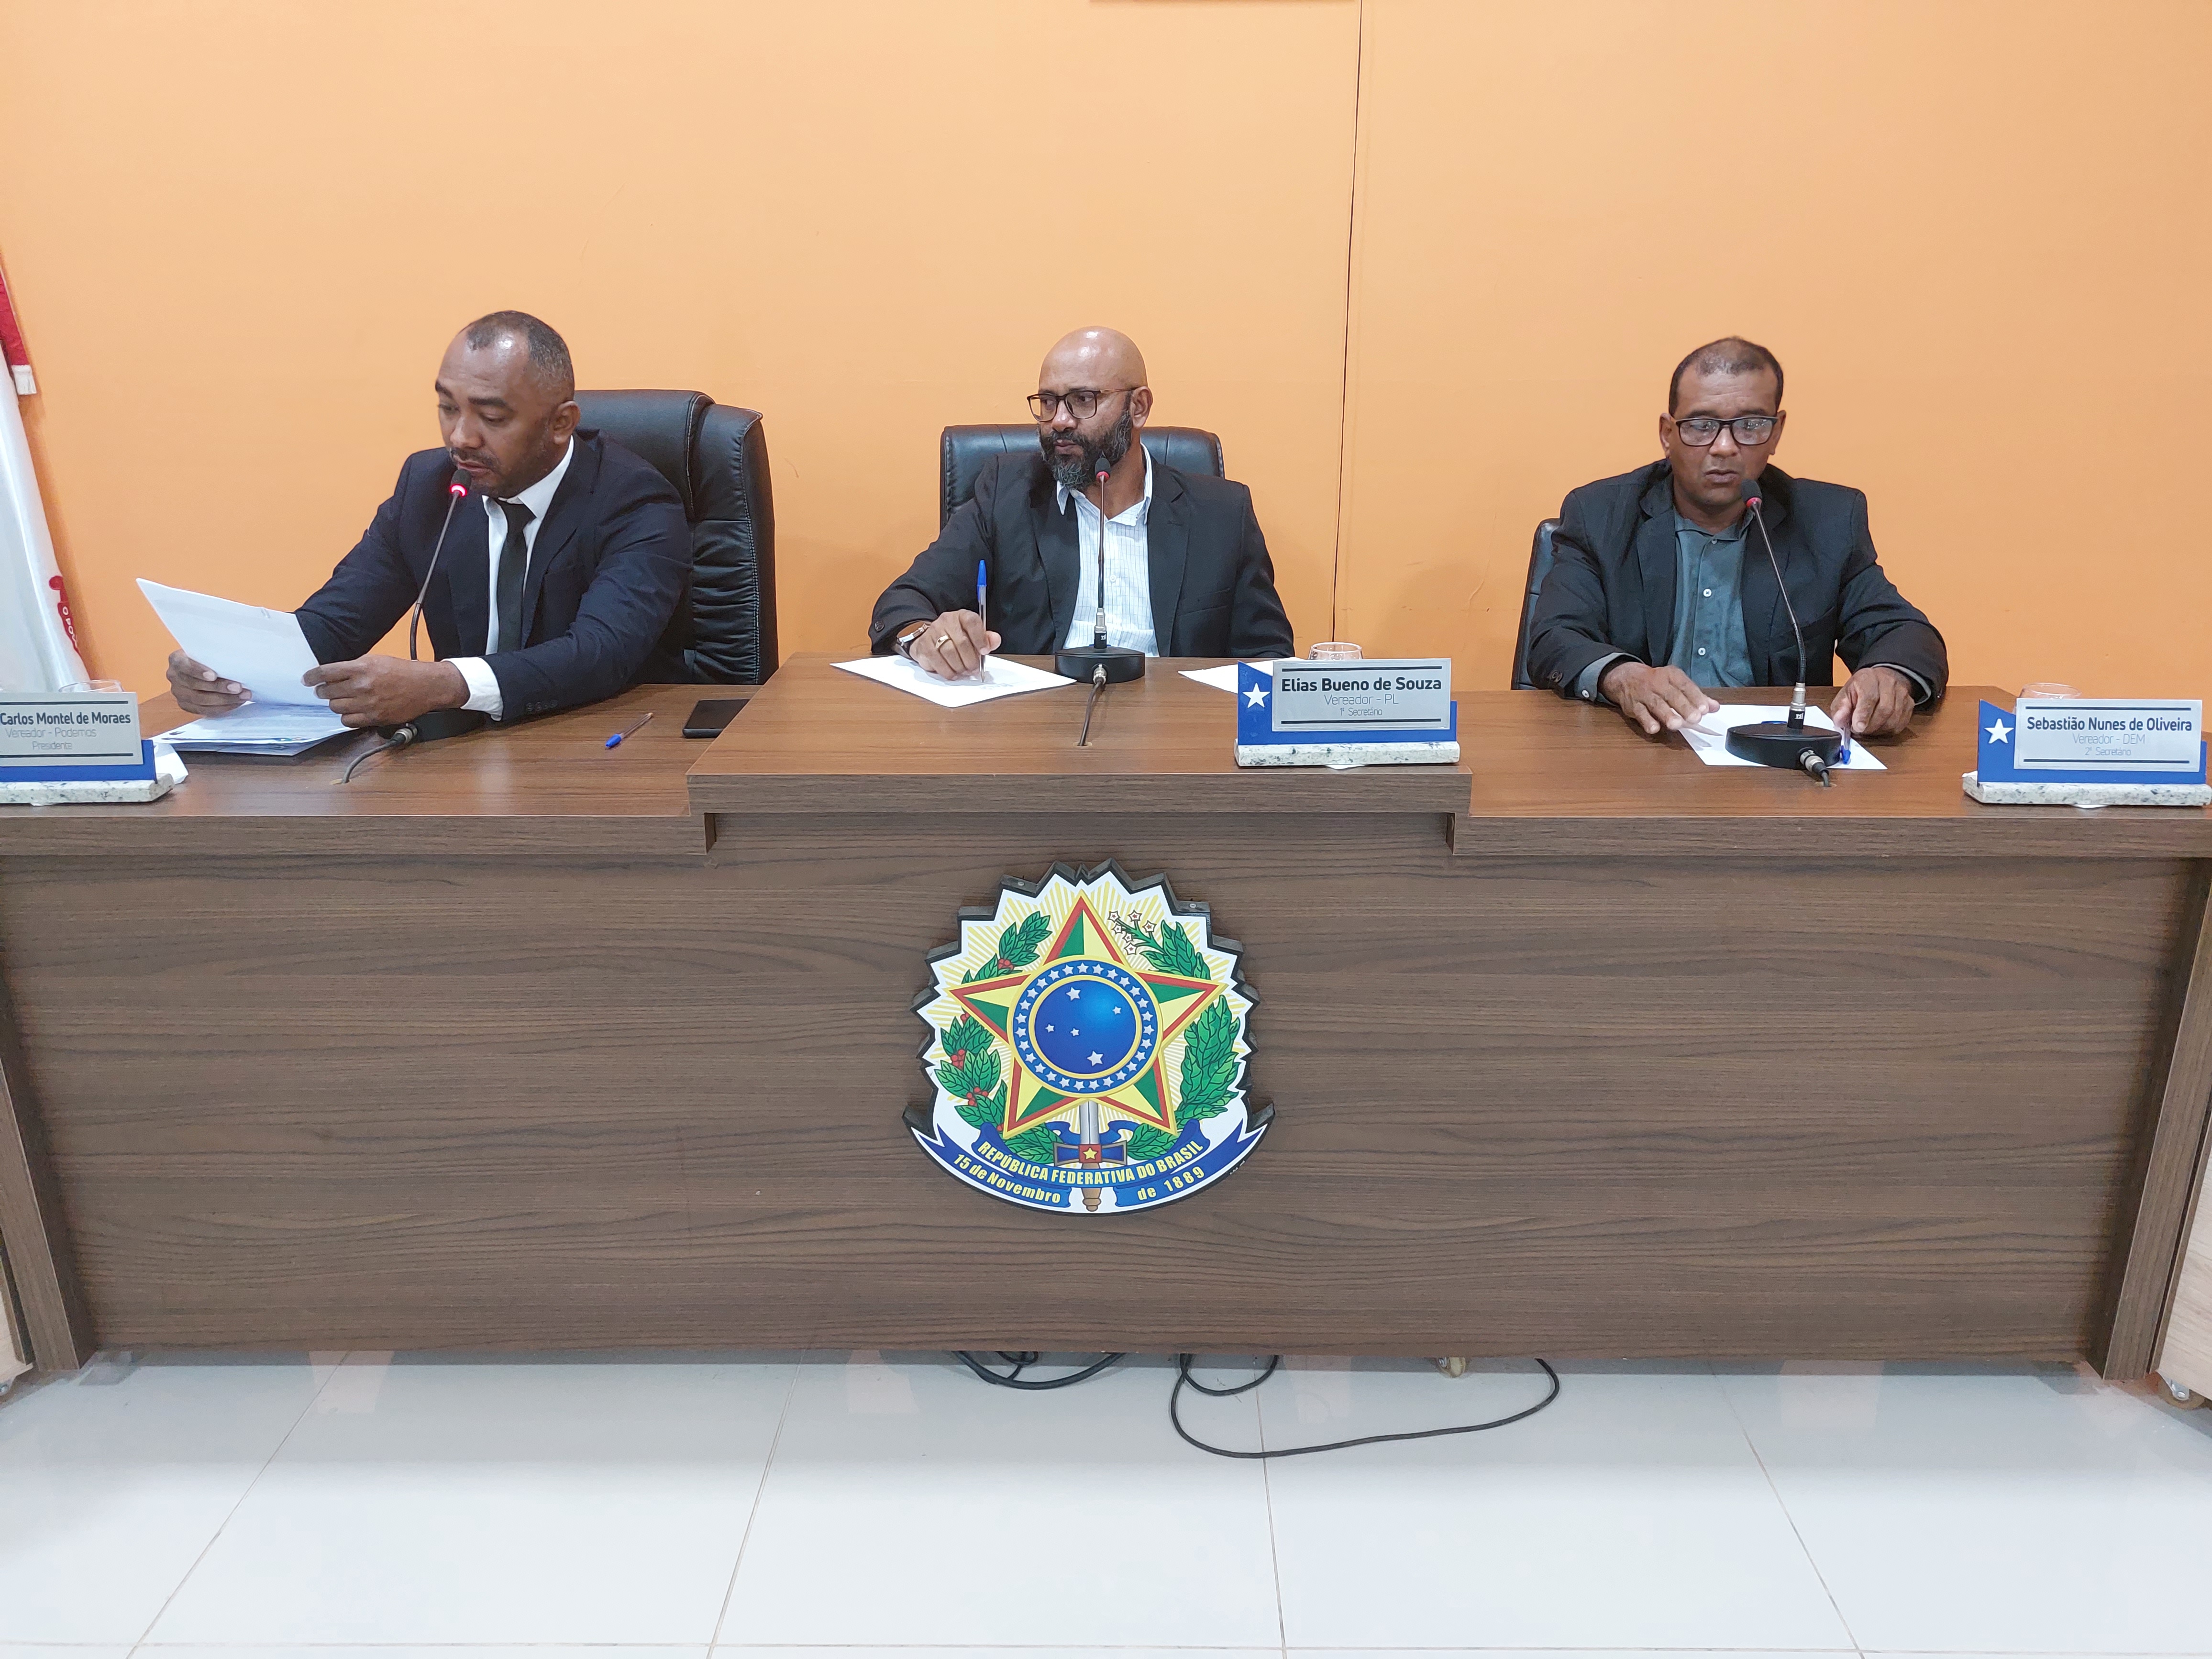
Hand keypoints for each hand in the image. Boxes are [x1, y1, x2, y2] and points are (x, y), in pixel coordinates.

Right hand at [168, 650, 248, 714]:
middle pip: (195, 685)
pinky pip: (205, 710)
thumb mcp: (208, 651)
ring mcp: (179, 692)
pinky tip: (236, 703)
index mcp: (176, 660)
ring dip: (225, 699)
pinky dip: (223, 707)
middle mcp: (174, 676)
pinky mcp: (186, 705)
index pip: (184, 666)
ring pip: (201, 700)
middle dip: (219, 687)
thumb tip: (236, 658)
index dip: (198, 671)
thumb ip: (215, 655)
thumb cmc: (208, 657)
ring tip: (242, 696)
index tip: (214, 675)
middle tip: (238, 687)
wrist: (201, 667)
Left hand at [301, 656, 468, 727]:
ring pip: (336, 708)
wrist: (426, 686)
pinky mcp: (375, 717)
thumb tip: (331, 675)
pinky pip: (348, 721)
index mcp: (361, 667)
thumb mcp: (375, 660)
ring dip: (335, 704)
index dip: (311, 677)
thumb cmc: (402, 671)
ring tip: (342, 700)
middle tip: (325, 690)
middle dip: (323, 691)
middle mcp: (362, 686)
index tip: (306, 680)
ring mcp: (368, 703)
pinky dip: (347, 716)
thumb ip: (352, 667)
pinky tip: (352, 711)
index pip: (325, 673)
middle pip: (327, 692)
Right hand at [907, 610, 1000, 679]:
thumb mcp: (973, 635)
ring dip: (960, 667)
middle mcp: (947, 621)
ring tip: (965, 671)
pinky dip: (948, 671)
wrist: (930, 638)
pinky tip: (954, 673)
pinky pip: (938, 662)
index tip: (984, 651)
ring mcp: (934, 632)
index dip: (980, 639)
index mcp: (962, 616)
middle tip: (974, 669)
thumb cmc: (955, 638)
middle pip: (962, 642)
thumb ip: (986, 638)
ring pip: (950, 653)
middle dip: (971, 660)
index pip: (972, 622)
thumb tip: (994, 640)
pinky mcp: (925, 645)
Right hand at [1600, 661, 1720, 735]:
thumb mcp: (1675, 683)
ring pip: (1656, 705)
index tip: (1705, 709)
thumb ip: (1695, 696)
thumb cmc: (1655, 682)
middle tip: (1695, 718)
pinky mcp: (1632, 706)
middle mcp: (1657, 683)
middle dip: (1684, 707)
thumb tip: (1714, 707)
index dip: (1695, 697)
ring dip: (1667, 715)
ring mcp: (1643, 694)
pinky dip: (1647, 721)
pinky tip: (1654, 728)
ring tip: (1677, 725)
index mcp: (1670, 675)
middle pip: (1672, 695)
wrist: (1625, 677)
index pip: (1685, 685)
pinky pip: (1640, 714)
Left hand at [1828, 665, 1914, 737]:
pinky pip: (1900, 724)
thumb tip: (1839, 720)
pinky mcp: (1909, 705)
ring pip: (1893, 719)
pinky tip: (1879, 727)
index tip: (1857, 727)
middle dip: (1870, 725)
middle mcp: (1889, 683)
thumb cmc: (1863, 687)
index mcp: (1869, 678)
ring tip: (1868, 728)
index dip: (1863, 714)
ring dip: (1878, 729)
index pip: (1870, 697)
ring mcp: (1902, 694)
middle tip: (1859, 729)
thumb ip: (1841, 707)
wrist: (1882, 679)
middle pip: (1884, 710)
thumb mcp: (1846, 693)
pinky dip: (1887, 730)